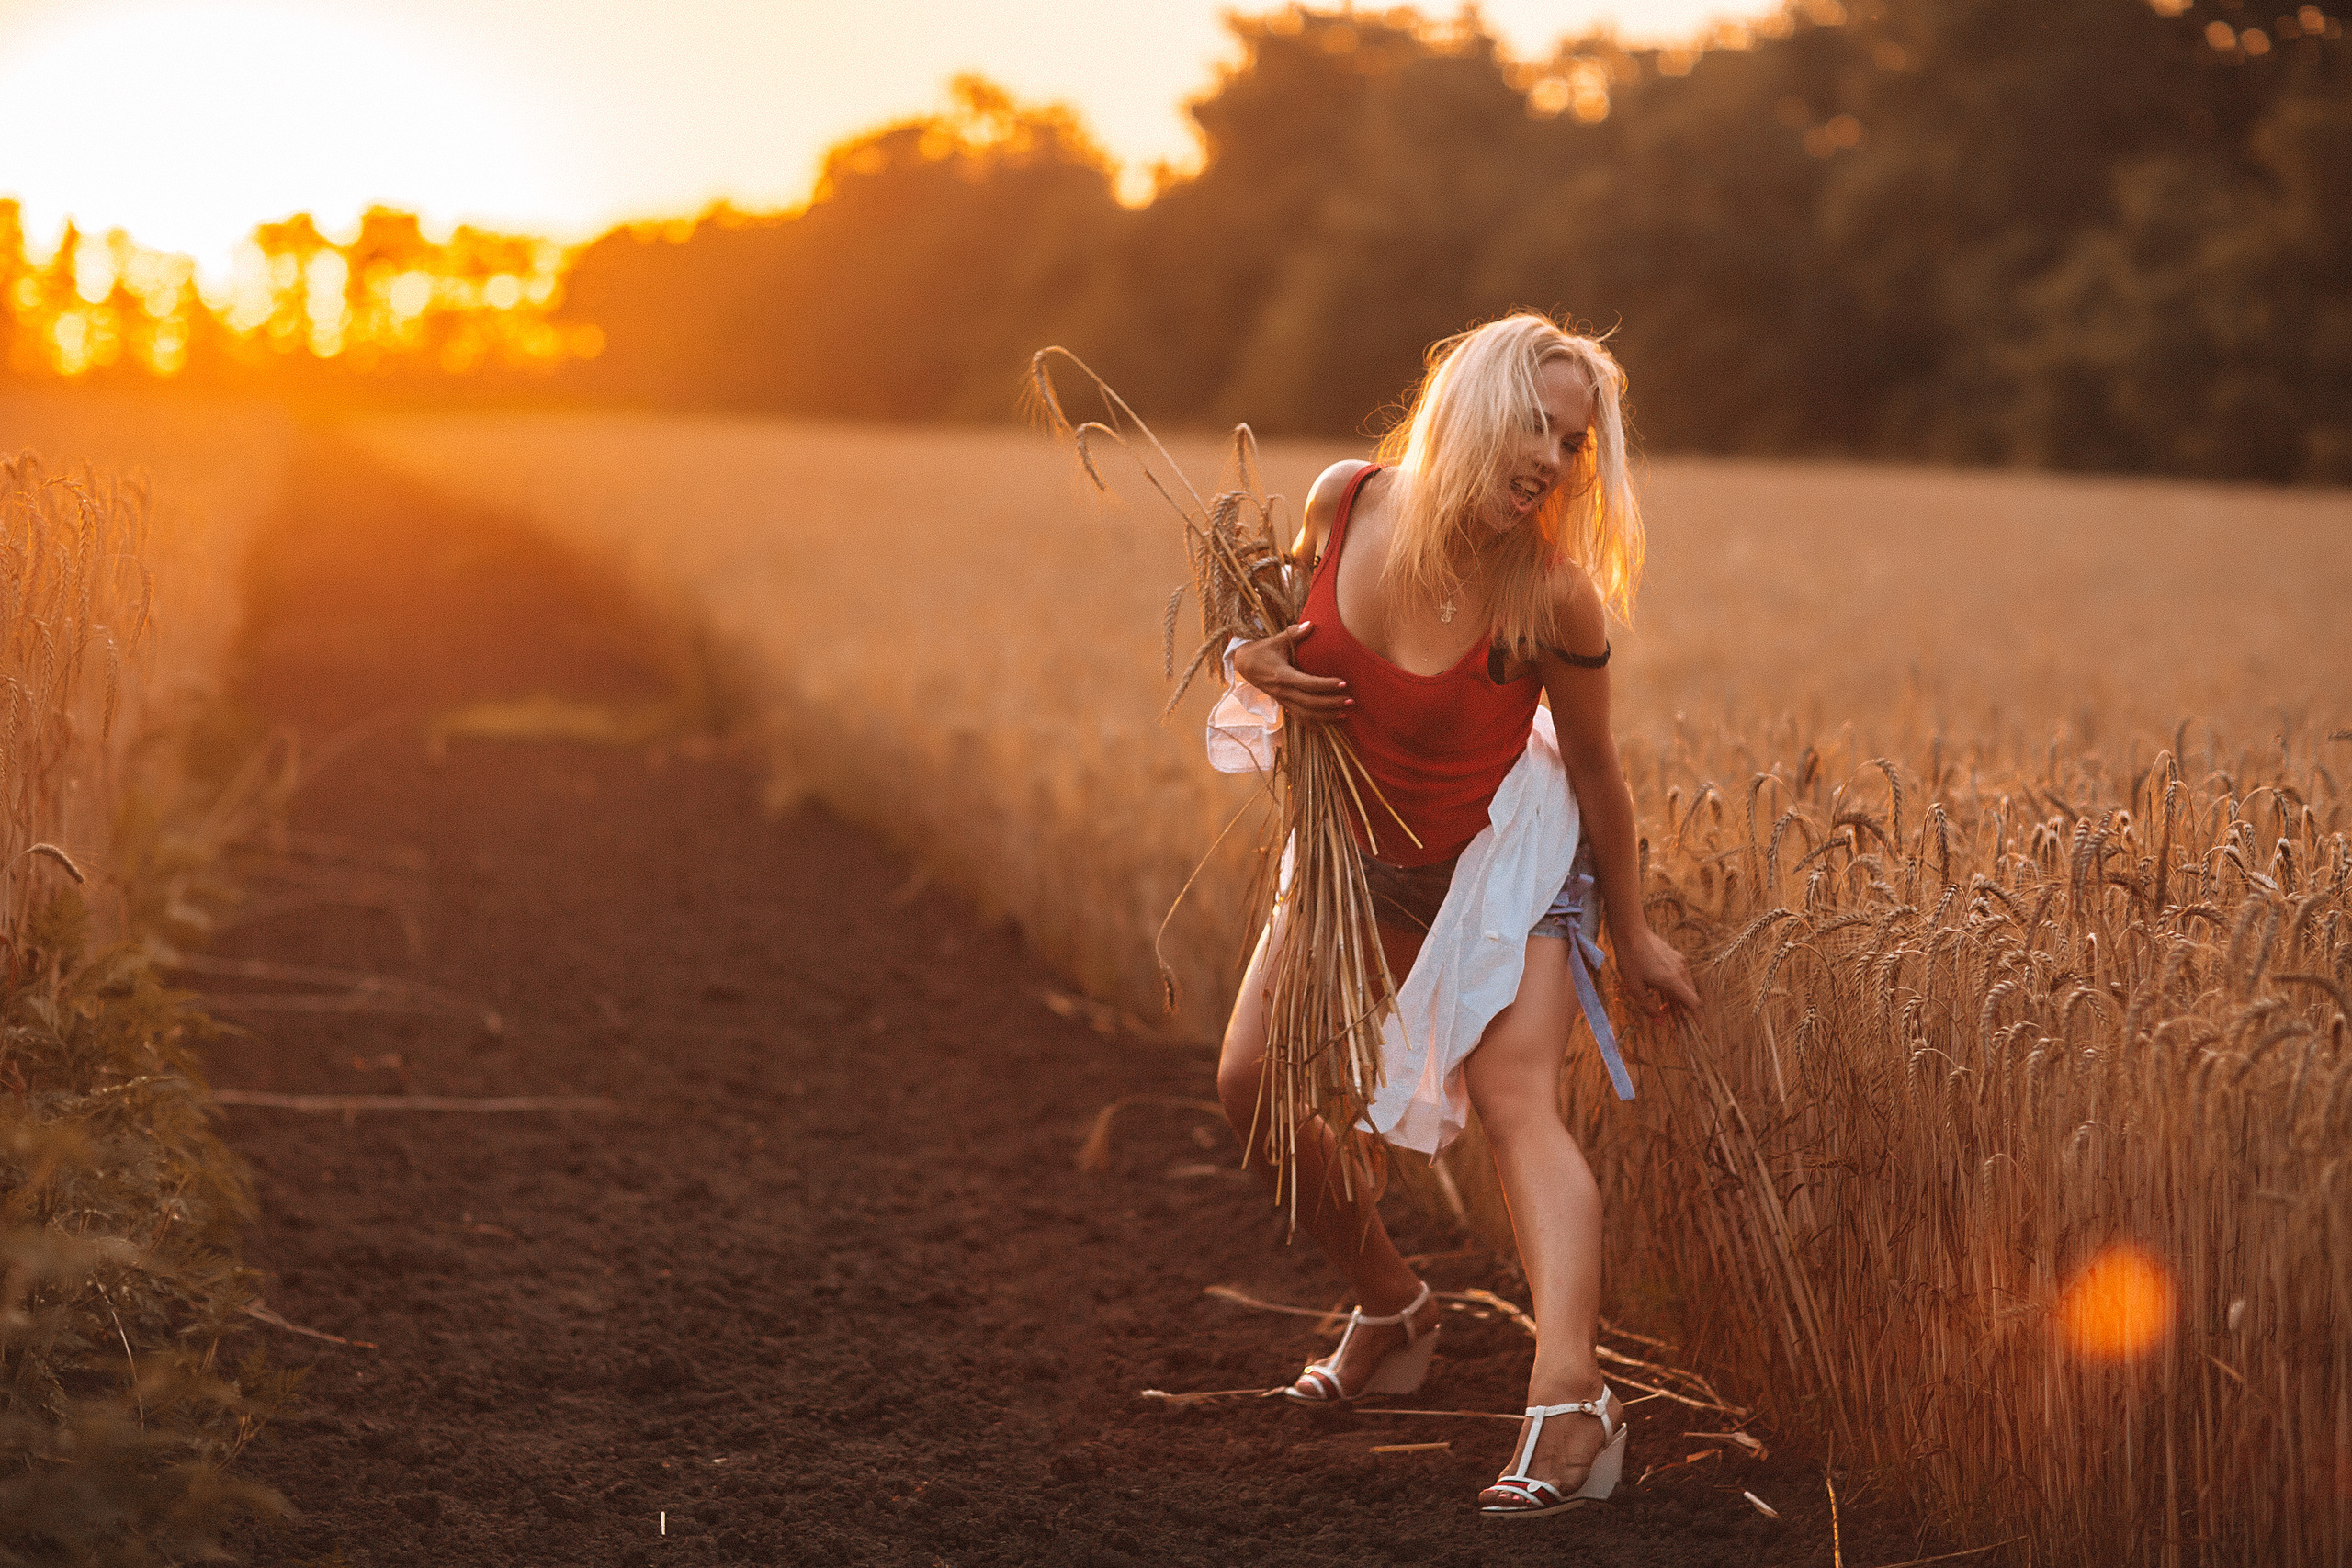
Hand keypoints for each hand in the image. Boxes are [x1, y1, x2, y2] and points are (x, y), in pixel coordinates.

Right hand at [1231, 621, 1352, 721]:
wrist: (1244, 664)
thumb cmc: (1263, 650)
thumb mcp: (1277, 640)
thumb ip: (1294, 633)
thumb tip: (1311, 624)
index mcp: (1282, 675)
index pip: (1307, 684)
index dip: (1325, 685)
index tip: (1343, 683)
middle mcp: (1283, 691)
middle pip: (1309, 703)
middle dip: (1331, 703)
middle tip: (1351, 701)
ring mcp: (1283, 700)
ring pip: (1305, 715)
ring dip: (1325, 717)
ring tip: (1345, 715)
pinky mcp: (1283, 704)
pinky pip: (1298, 719)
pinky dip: (1313, 726)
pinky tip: (1327, 731)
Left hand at [1616, 925, 1698, 1021]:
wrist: (1631, 933)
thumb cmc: (1630, 961)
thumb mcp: (1634, 989)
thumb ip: (1649, 1007)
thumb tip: (1661, 1022)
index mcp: (1673, 981)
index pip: (1693, 1003)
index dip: (1698, 1019)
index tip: (1699, 1031)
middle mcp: (1682, 972)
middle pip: (1691, 996)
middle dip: (1687, 1012)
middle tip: (1678, 1024)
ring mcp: (1681, 963)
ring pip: (1687, 987)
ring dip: (1680, 999)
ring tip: (1665, 1007)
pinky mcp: (1677, 957)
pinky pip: (1682, 977)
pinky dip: (1677, 988)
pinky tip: (1662, 990)